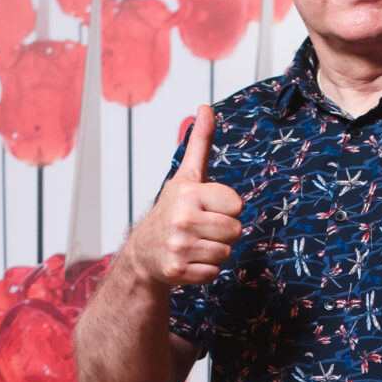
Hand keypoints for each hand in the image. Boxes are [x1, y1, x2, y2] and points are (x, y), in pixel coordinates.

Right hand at [129, 104, 242, 288]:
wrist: (144, 250)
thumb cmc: (173, 209)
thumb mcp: (187, 176)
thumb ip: (200, 143)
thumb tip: (206, 108)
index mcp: (188, 193)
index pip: (237, 205)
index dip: (228, 209)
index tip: (209, 208)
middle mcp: (182, 219)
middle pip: (235, 231)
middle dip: (224, 232)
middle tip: (203, 229)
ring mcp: (178, 247)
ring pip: (226, 254)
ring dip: (215, 251)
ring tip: (195, 244)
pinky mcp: (177, 271)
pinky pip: (213, 274)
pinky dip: (205, 270)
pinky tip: (190, 260)